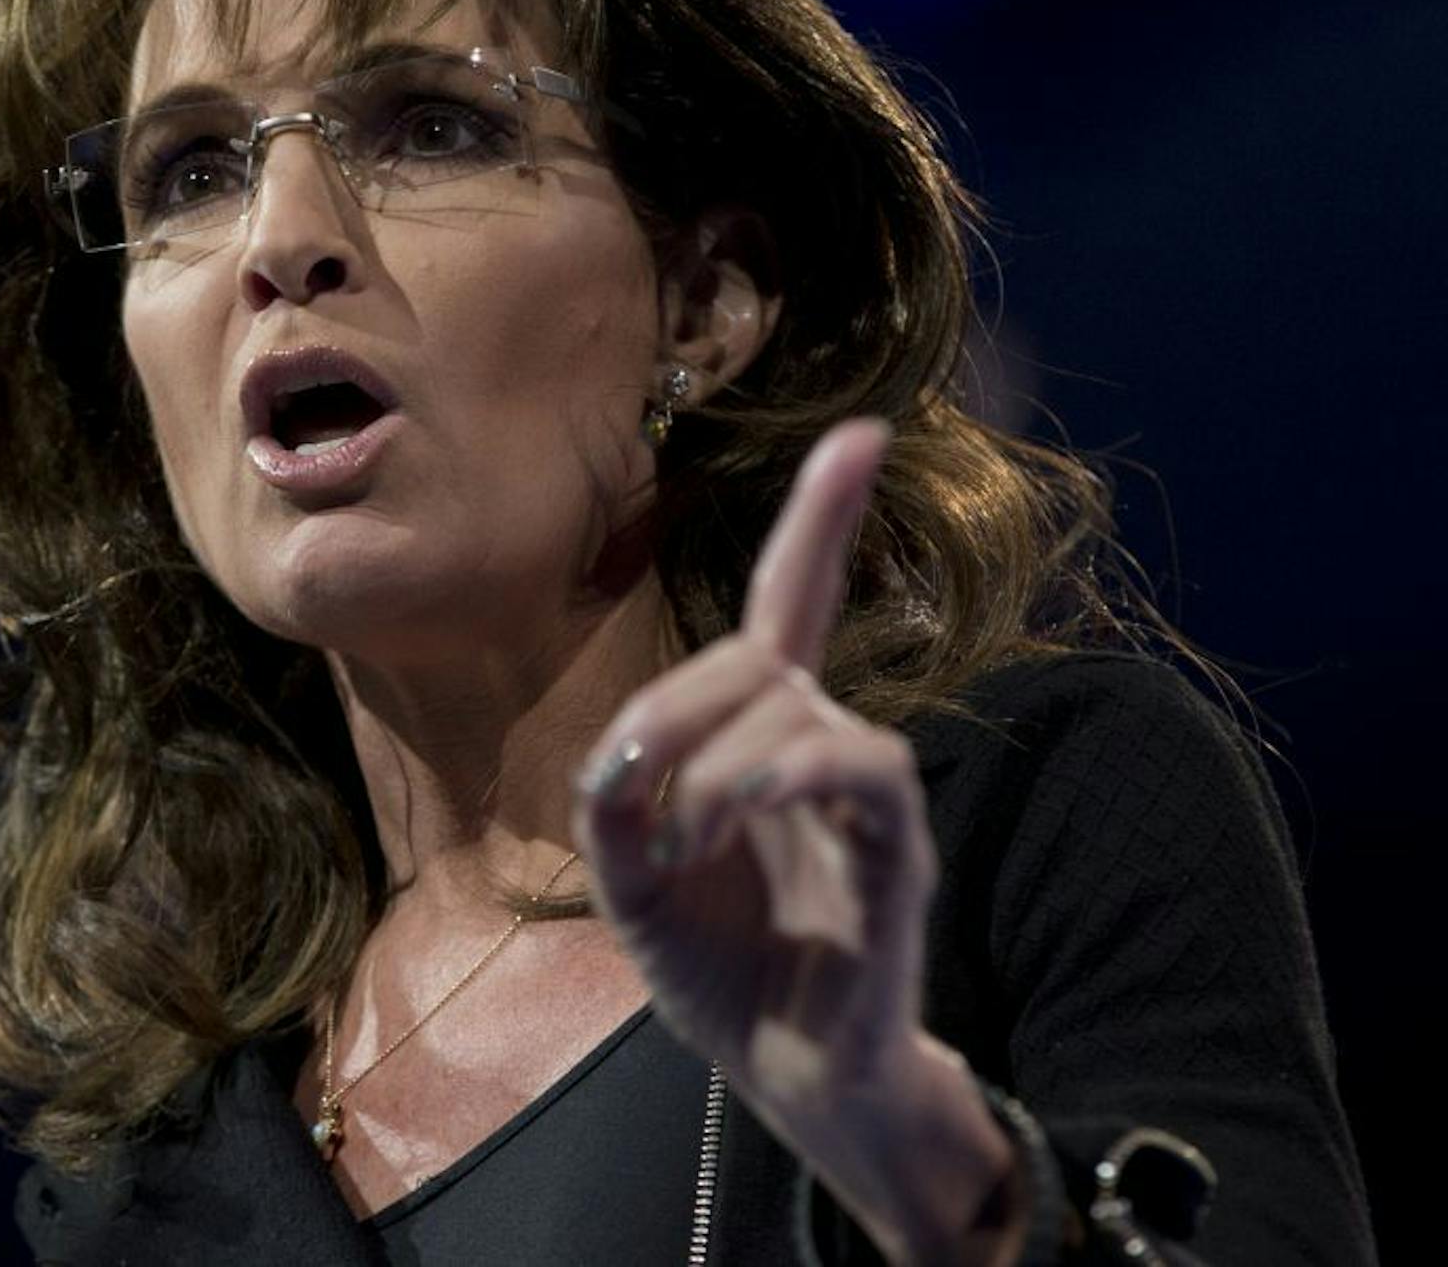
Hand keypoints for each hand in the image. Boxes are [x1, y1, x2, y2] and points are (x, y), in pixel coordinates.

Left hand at [575, 416, 928, 1103]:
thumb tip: (624, 760)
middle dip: (678, 705)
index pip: (797, 605)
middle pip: (758, 657)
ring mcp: (866, 801)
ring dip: (719, 760)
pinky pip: (865, 769)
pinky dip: (790, 773)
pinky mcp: (898, 856)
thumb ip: (614, 808)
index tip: (863, 433)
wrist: (788, 1077)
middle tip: (634, 792)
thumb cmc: (720, 970)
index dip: (823, 521)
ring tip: (681, 841)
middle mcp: (822, 751)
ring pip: (802, 708)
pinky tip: (738, 813)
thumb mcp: (630, 884)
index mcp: (763, 742)